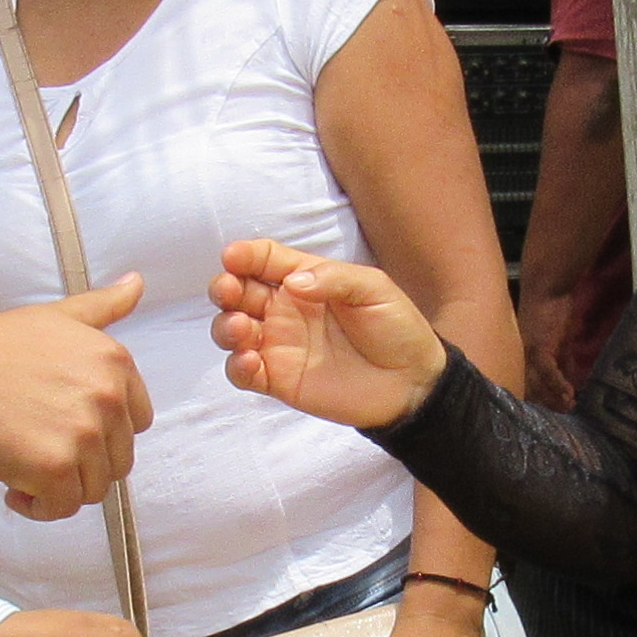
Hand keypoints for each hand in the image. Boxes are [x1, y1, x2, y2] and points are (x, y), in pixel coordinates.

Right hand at [0, 276, 148, 519]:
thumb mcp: (53, 318)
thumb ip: (101, 307)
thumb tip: (138, 282)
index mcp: (113, 361)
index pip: (137, 420)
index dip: (102, 431)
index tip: (66, 426)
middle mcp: (107, 396)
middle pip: (116, 458)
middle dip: (82, 461)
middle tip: (40, 447)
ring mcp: (83, 434)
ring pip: (93, 487)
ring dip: (61, 486)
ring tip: (26, 466)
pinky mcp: (55, 468)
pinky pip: (64, 507)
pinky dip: (40, 508)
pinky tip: (16, 488)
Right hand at [211, 238, 451, 430]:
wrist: (413, 381)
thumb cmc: (396, 327)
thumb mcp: (373, 288)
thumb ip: (333, 279)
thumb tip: (292, 282)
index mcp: (305, 279)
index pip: (264, 260)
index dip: (244, 255)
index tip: (233, 257)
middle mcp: (284, 309)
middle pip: (237, 292)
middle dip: (224, 287)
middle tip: (227, 290)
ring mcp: (278, 345)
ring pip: (231, 330)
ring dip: (225, 326)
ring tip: (241, 328)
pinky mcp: (279, 380)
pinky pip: (244, 372)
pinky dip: (237, 366)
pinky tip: (250, 361)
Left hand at [516, 285, 583, 412]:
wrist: (547, 287)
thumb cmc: (552, 311)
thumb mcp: (558, 342)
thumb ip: (563, 363)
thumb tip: (572, 383)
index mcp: (519, 359)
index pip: (525, 386)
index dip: (536, 402)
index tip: (548, 416)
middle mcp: (519, 359)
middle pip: (529, 389)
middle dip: (545, 405)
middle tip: (561, 417)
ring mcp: (527, 354)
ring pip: (538, 384)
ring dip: (554, 399)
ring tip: (568, 409)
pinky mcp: (540, 347)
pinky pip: (549, 372)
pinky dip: (559, 385)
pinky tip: (570, 395)